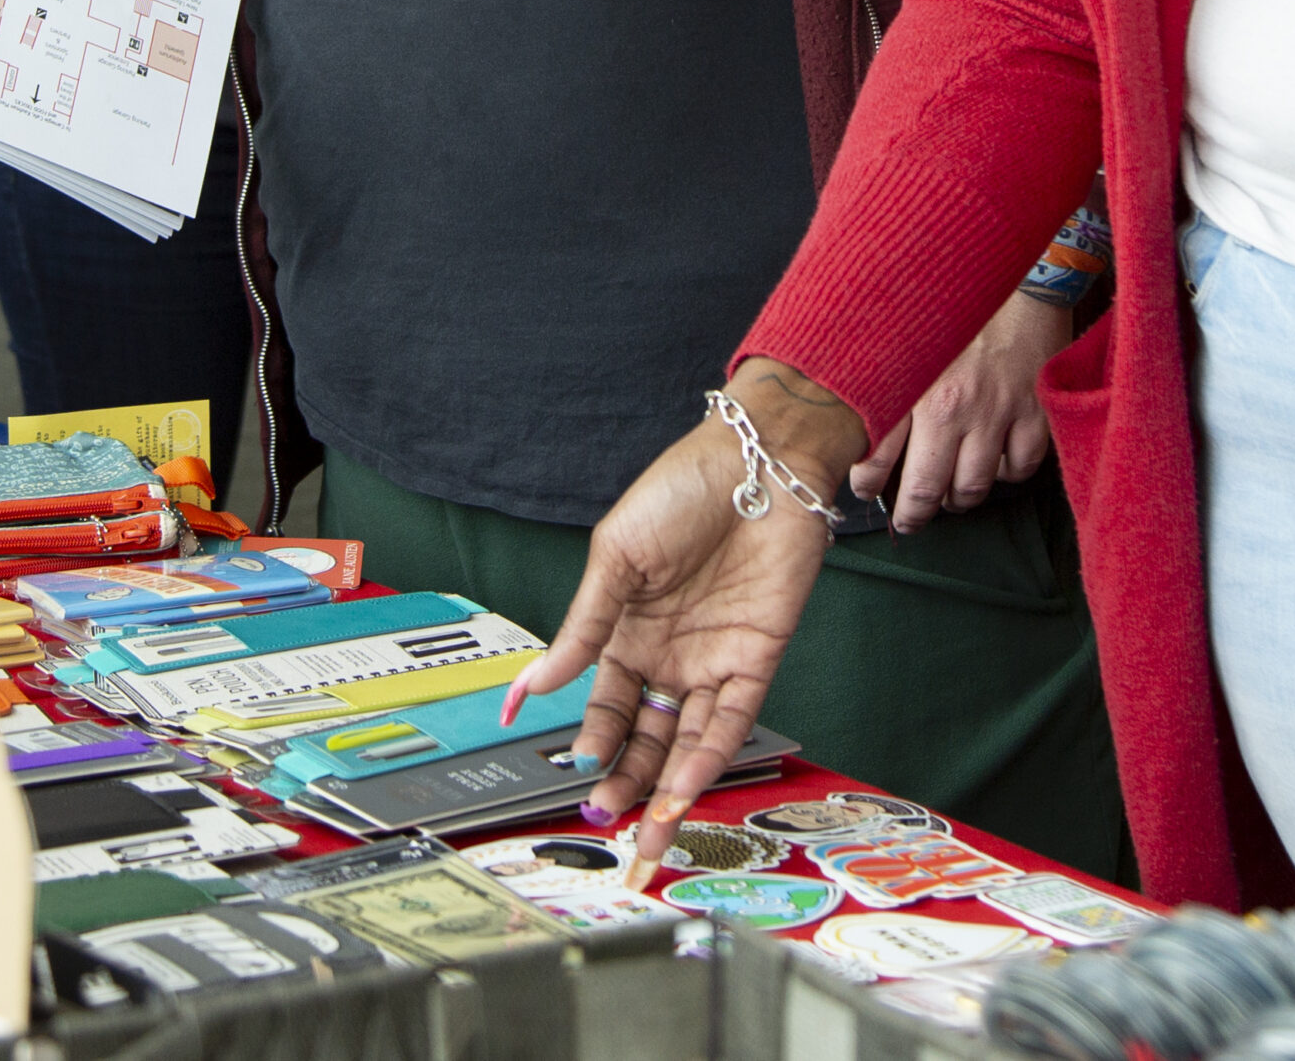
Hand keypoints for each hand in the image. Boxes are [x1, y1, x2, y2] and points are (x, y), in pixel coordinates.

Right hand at [508, 360, 866, 886]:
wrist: (755, 461)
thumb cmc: (681, 489)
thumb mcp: (616, 555)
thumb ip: (584, 626)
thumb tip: (536, 683)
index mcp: (628, 630)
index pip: (606, 704)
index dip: (593, 741)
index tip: (580, 770)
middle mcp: (671, 653)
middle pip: (645, 734)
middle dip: (626, 780)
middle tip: (608, 819)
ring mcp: (714, 658)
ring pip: (687, 740)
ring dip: (667, 788)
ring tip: (646, 832)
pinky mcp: (757, 656)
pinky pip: (732, 719)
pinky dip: (708, 756)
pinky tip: (685, 787)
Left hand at [848, 291, 1069, 532]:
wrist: (1022, 268)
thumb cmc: (957, 294)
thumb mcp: (906, 328)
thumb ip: (881, 368)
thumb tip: (849, 405)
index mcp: (912, 385)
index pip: (876, 461)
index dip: (867, 486)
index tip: (866, 490)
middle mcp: (952, 406)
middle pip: (926, 490)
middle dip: (913, 514)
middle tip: (909, 520)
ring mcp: (998, 411)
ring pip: (974, 488)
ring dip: (960, 498)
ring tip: (952, 495)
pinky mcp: (1036, 410)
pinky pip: (1020, 467)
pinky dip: (1008, 471)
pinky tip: (997, 461)